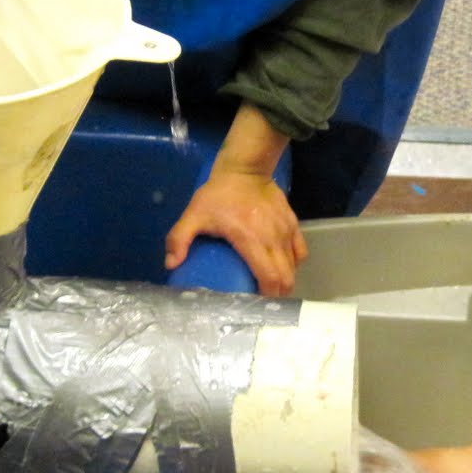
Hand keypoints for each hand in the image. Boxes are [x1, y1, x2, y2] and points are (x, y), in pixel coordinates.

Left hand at [164, 167, 306, 296]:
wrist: (244, 168)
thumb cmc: (218, 194)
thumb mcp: (194, 214)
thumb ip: (179, 238)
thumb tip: (171, 265)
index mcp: (251, 239)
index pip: (269, 277)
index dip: (266, 296)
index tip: (255, 303)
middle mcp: (273, 238)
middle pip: (285, 278)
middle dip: (277, 294)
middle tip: (261, 300)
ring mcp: (285, 231)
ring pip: (294, 267)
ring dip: (284, 281)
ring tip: (270, 287)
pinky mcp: (293, 224)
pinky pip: (300, 252)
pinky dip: (293, 264)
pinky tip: (281, 266)